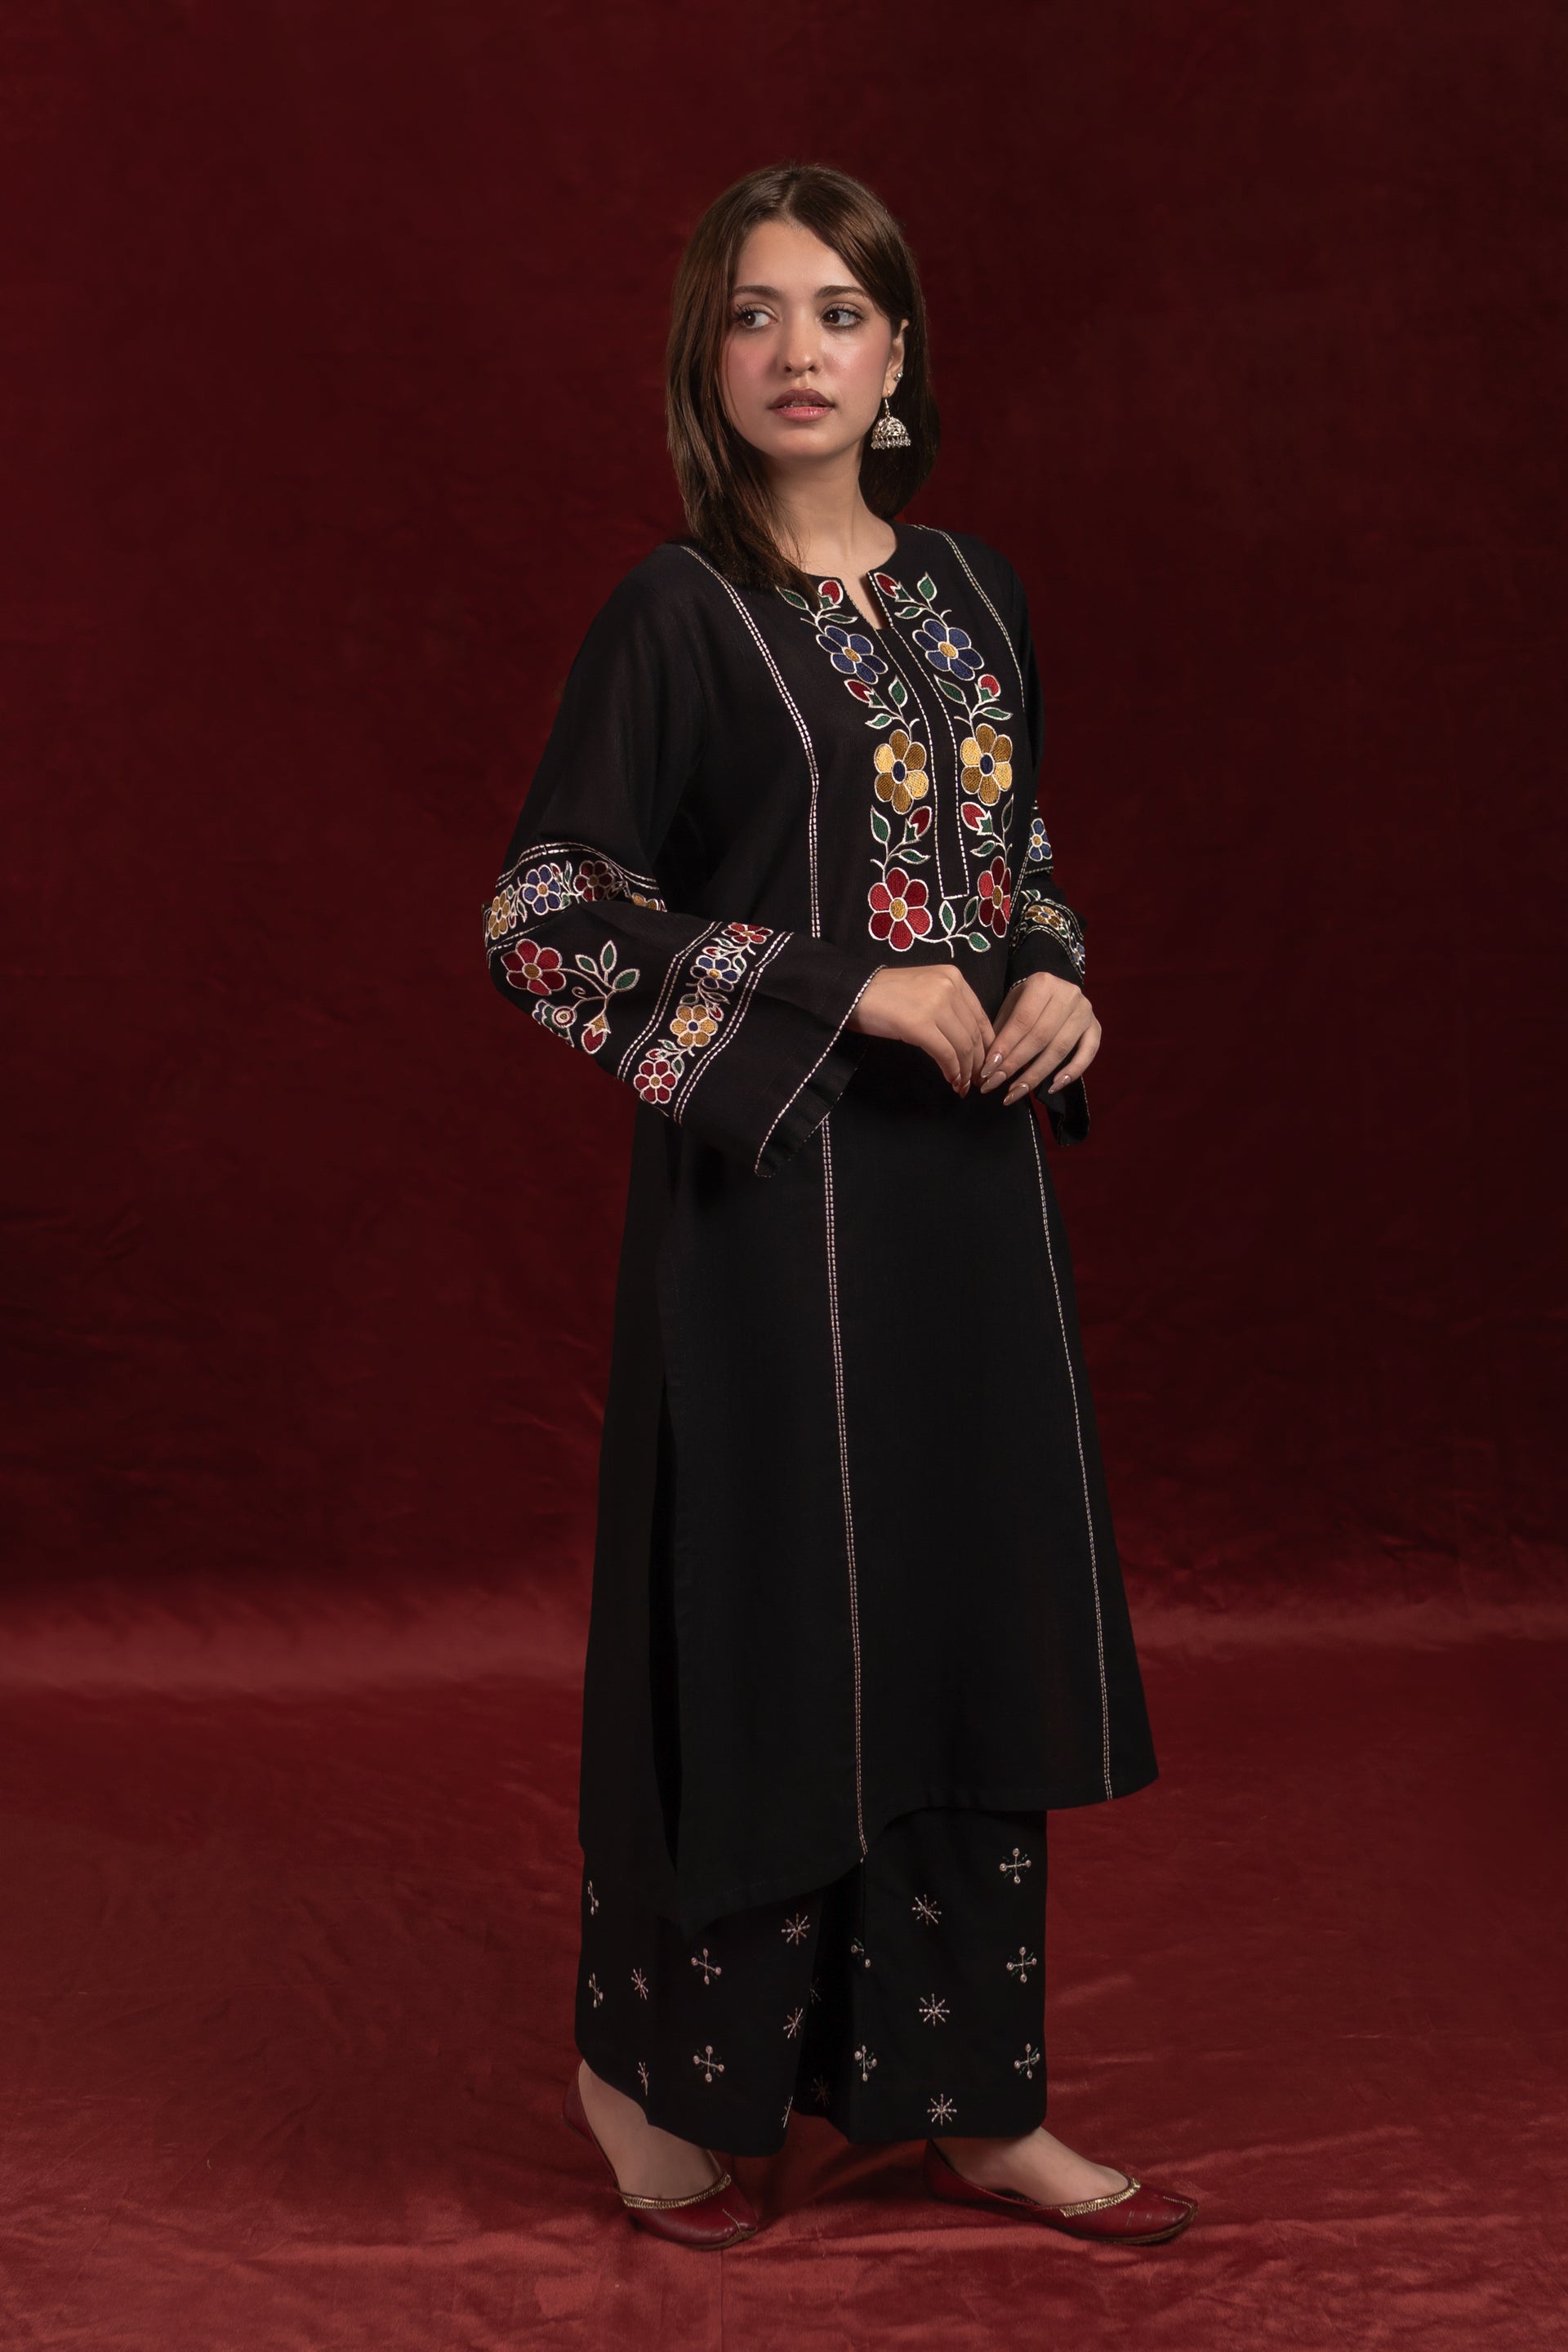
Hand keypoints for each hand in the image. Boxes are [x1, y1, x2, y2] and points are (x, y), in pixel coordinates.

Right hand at [848, 964, 994, 1093]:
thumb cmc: (884, 995)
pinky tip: (951, 1081)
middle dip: (977, 1062)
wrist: (852, 992)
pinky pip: (946, 1053)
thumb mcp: (924, 990)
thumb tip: (967, 1039)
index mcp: (953, 977)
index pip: (980, 1017)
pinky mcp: (920, 1024)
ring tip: (962, 1085)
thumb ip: (948, 1006)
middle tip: (975, 1080)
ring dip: (965, 1071)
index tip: (984, 1064)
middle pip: (974, 1033)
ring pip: (963, 1046)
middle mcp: (949, 987)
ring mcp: (935, 1004)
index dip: (986, 1045)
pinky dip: (952, 1071)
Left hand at [978, 972, 1100, 1105]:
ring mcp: (1085, 1012)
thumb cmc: (1027, 1003)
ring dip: (1036, 1074)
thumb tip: (988, 1067)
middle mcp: (1068, 994)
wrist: (1056, 991)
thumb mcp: (1010, 1007)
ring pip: (1060, 1049)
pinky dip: (1072, 1072)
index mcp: (1043, 983)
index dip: (1005, 1047)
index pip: (1022, 1020)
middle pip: (1040, 1036)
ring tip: (1015, 1092)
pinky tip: (1052, 1087)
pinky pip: (1088, 1054)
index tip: (988, 1070)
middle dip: (1015, 1064)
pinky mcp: (1096, 1027)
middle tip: (994, 1084)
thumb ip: (1000, 1032)